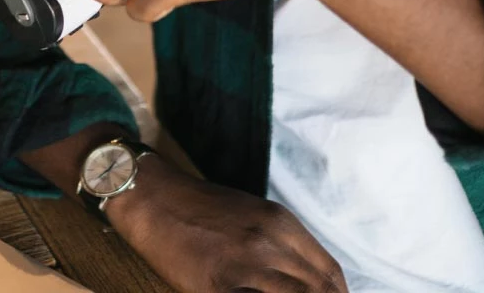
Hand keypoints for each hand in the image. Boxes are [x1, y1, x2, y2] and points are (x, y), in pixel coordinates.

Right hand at [110, 158, 346, 292]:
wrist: (153, 199)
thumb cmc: (201, 207)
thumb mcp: (254, 214)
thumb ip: (283, 243)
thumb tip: (307, 278)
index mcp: (281, 224)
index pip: (330, 272)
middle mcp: (269, 243)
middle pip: (319, 290)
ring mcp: (244, 266)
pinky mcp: (218, 287)